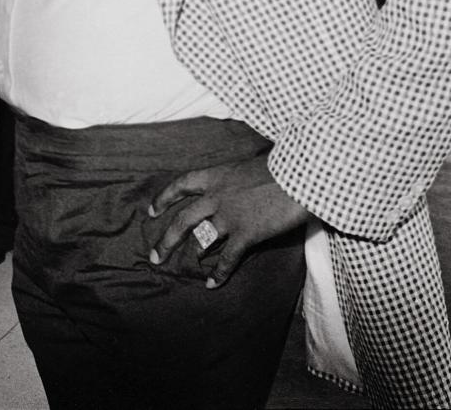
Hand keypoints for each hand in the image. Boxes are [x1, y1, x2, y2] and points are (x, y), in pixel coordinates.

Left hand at [145, 152, 308, 288]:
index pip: (181, 185)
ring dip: (192, 256)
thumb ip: (237, 180)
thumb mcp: (249, 166)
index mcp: (216, 176)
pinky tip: (212, 284)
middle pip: (182, 220)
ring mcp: (229, 217)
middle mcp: (216, 197)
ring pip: (199, 241)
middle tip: (155, 256)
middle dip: (166, 240)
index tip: (152, 211)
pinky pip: (227, 258)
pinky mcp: (245, 234)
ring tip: (185, 267)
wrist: (298, 174)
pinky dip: (219, 273)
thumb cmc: (280, 165)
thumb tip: (240, 185)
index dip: (164, 198)